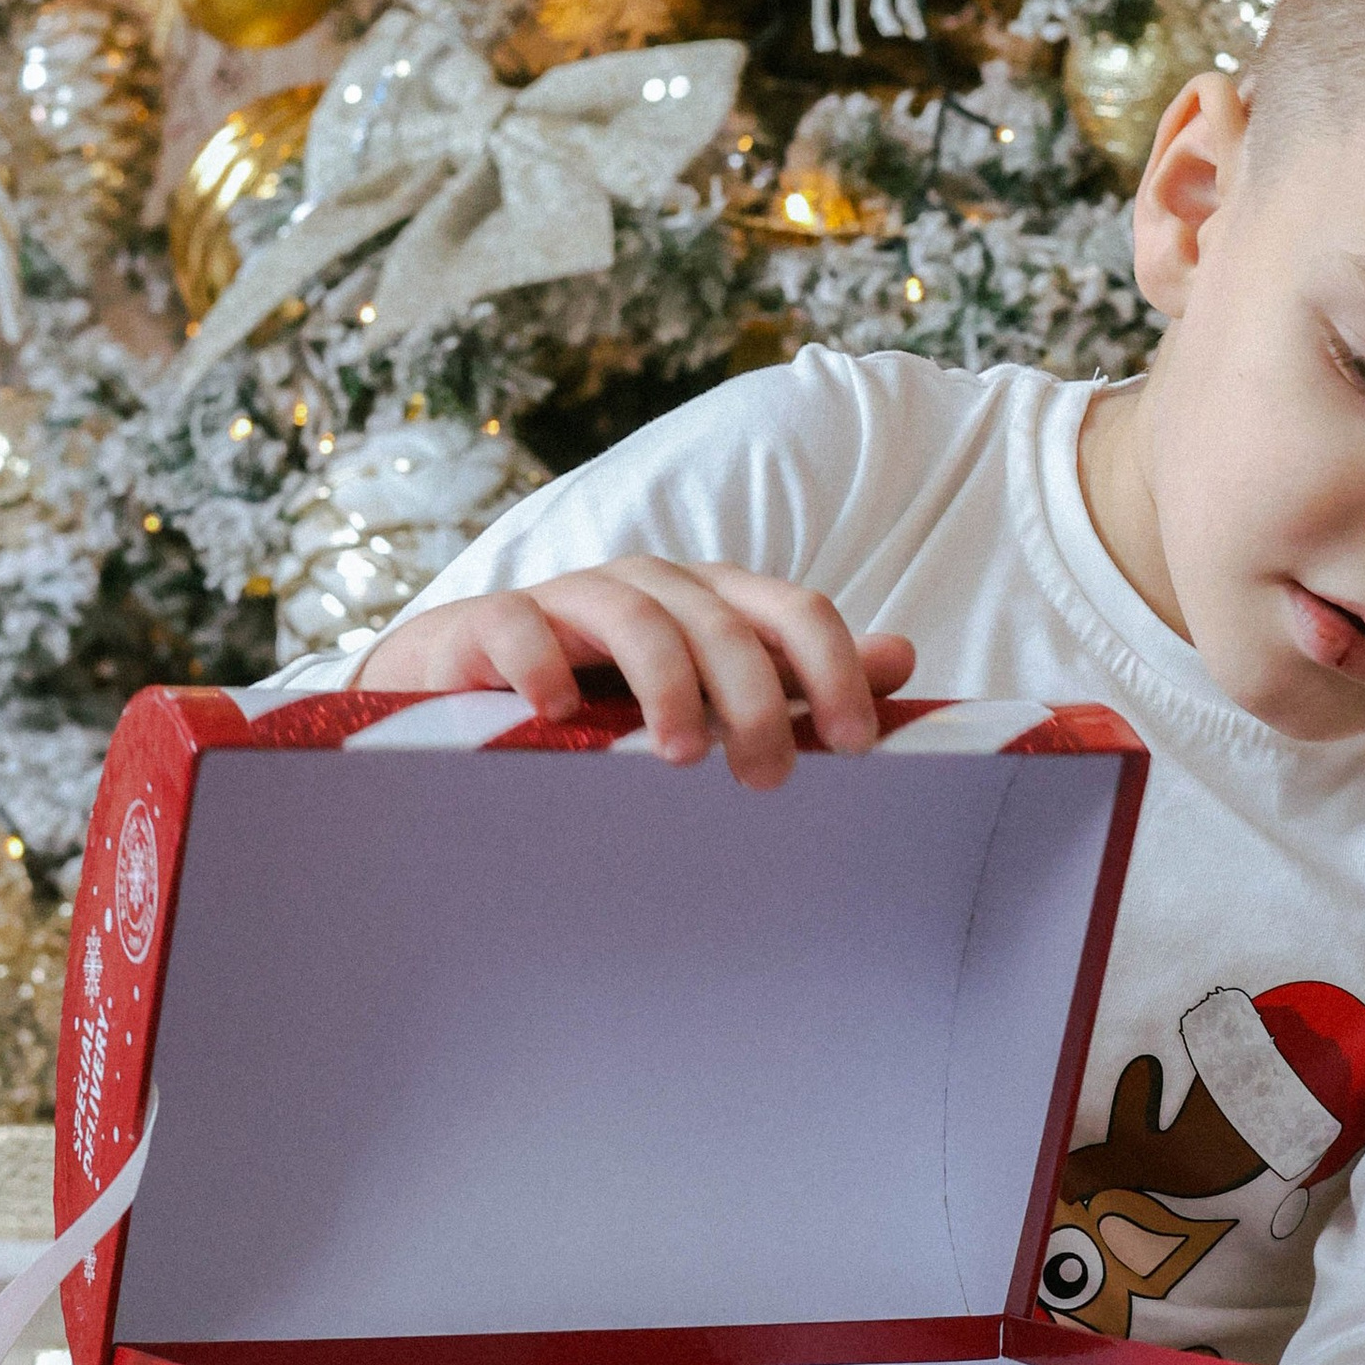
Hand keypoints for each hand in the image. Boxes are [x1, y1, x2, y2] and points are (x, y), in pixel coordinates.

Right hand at [357, 559, 916, 788]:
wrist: (460, 685)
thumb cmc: (603, 696)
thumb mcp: (708, 690)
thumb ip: (799, 678)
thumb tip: (903, 657)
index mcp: (712, 601)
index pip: (794, 612)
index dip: (834, 671)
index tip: (857, 745)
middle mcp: (650, 587)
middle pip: (723, 622)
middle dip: (756, 699)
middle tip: (766, 777)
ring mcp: (570, 598)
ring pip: (637, 619)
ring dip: (667, 686)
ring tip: (677, 757)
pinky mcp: (489, 622)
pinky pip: (521, 627)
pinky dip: (543, 667)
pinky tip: (559, 715)